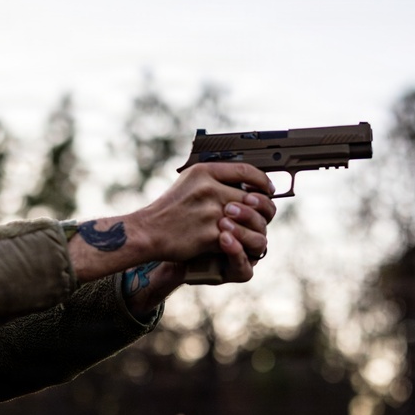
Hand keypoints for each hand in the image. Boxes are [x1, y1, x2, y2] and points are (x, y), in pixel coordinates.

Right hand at [66, 162, 274, 284]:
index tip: (267, 189)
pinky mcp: (210, 234)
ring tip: (252, 231)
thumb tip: (244, 184)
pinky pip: (237, 237)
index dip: (261, 181)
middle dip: (261, 209)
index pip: (245, 170)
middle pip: (251, 198)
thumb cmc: (166, 210)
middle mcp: (208, 188)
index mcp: (203, 171)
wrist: (147, 232)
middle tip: (263, 215)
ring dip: (253, 227)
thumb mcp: (187, 183)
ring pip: (248, 219)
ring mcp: (210, 211)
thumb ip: (213, 179)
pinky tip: (239, 243)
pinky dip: (240, 242)